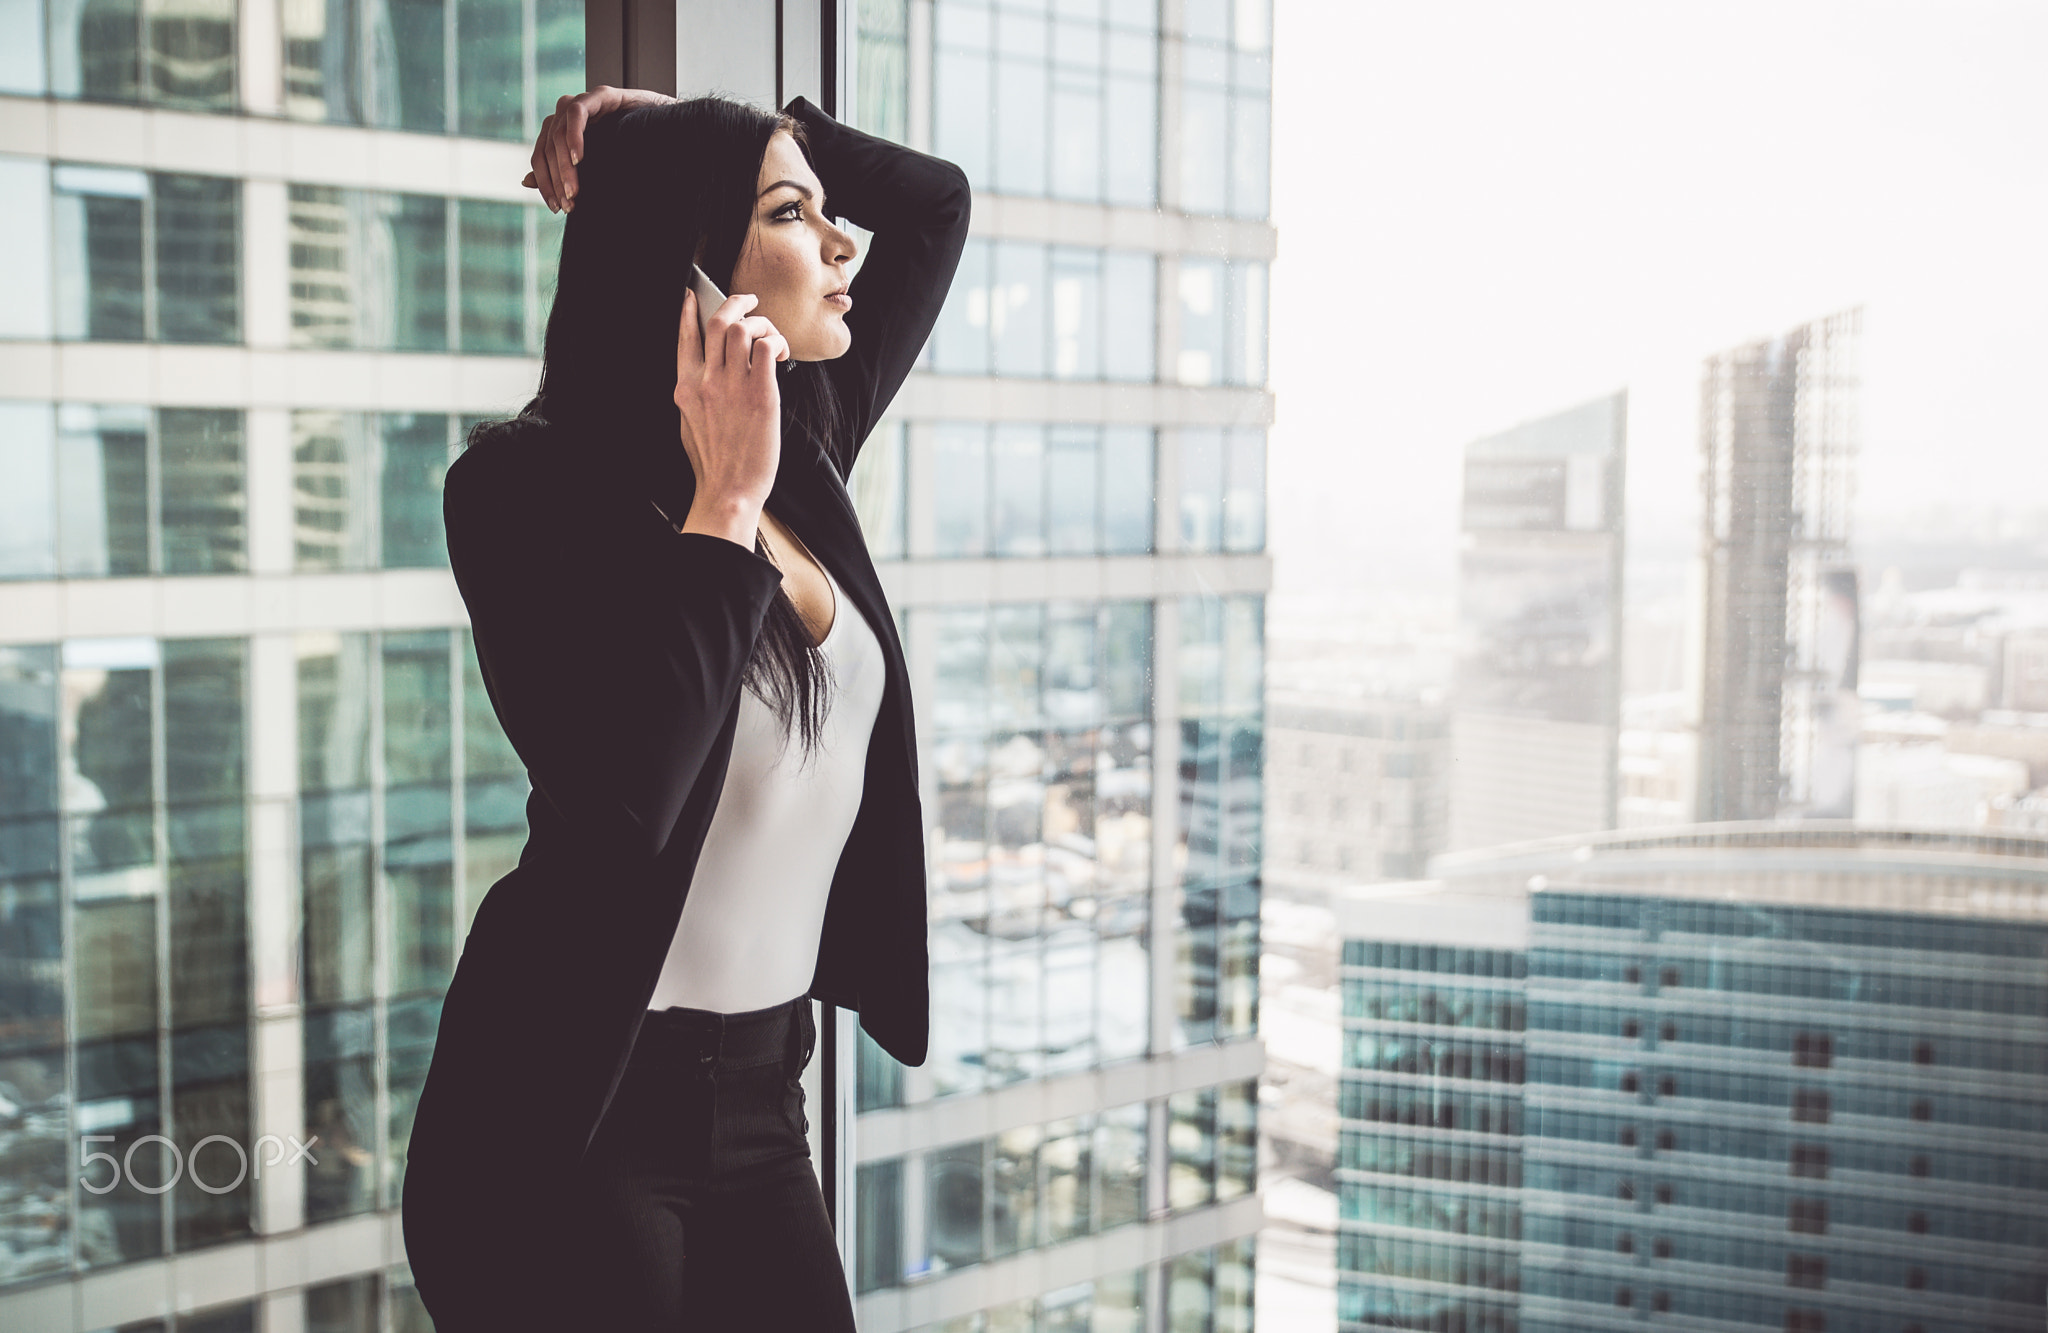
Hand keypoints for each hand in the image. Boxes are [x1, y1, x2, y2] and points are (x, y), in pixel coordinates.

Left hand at [523, 85, 676, 211]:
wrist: (672, 138)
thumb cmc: (636, 155)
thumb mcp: (596, 172)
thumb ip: (563, 174)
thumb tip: (524, 182)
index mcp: (563, 132)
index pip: (542, 156)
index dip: (544, 183)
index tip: (556, 208)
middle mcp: (569, 115)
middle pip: (546, 146)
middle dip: (555, 179)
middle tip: (569, 205)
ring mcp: (584, 102)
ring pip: (557, 132)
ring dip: (563, 164)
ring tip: (575, 190)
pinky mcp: (601, 95)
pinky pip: (578, 112)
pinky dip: (574, 135)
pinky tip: (580, 158)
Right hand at [673, 287, 791, 548]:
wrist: (729, 491)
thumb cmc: (713, 464)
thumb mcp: (689, 424)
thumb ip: (693, 395)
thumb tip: (702, 378)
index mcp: (686, 387)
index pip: (685, 337)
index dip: (690, 310)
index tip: (695, 294)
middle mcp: (706, 381)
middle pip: (718, 322)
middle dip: (736, 302)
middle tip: (750, 300)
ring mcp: (733, 386)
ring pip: (743, 328)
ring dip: (761, 323)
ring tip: (771, 336)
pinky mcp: (761, 394)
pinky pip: (767, 347)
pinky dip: (776, 341)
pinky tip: (781, 354)